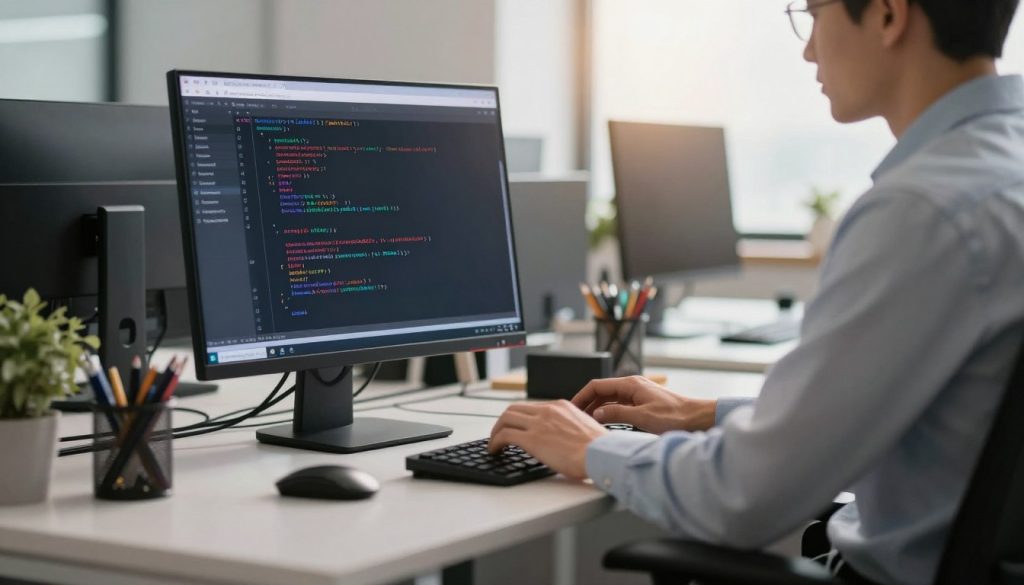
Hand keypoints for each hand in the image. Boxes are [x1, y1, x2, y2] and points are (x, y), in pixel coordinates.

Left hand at [488, 400, 607, 479]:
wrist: (602, 454)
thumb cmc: (599, 449)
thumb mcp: (584, 428)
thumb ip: (570, 428)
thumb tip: (563, 439)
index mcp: (561, 407)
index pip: (532, 407)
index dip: (520, 418)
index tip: (516, 428)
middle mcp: (548, 411)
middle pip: (514, 409)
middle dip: (503, 422)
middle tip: (499, 434)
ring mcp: (538, 423)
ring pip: (505, 419)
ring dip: (496, 431)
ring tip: (493, 444)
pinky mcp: (532, 439)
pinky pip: (504, 435)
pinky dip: (495, 442)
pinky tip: (495, 451)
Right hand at [572, 376, 716, 433]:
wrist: (697, 418)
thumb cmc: (674, 416)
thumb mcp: (642, 417)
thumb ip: (617, 414)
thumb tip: (596, 413)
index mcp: (630, 384)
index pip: (597, 385)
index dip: (581, 396)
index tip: (571, 407)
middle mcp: (632, 386)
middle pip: (601, 392)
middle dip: (587, 403)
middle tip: (575, 417)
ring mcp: (637, 394)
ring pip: (610, 399)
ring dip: (598, 409)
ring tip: (586, 421)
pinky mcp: (642, 404)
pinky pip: (620, 406)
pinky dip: (609, 413)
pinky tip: (605, 423)